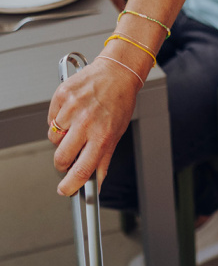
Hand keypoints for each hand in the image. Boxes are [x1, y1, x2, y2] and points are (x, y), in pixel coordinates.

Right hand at [47, 60, 139, 195]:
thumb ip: (103, 161)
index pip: (82, 170)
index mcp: (101, 137)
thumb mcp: (115, 136)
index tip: (65, 190)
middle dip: (62, 164)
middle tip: (69, 160)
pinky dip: (58, 121)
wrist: (116, 75)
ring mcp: (71, 108)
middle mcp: (85, 123)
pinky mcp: (61, 95)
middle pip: (61, 157)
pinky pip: (51, 119)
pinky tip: (71, 115)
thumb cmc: (118, 105)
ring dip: (61, 140)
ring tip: (75, 129)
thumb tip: (96, 184)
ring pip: (53, 138)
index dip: (71, 185)